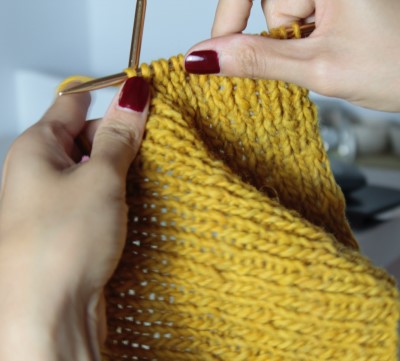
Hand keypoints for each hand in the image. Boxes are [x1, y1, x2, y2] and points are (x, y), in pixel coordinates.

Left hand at [0, 77, 149, 359]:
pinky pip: (98, 196)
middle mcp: (41, 172)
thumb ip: (118, 136)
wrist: (49, 314)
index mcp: (37, 148)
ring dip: (121, 168)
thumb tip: (132, 97)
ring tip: (144, 175)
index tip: (141, 95)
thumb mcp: (99, 178)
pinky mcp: (71, 224)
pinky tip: (133, 201)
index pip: (74, 102)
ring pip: (95, 168)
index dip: (109, 95)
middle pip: (86, 135)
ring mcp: (56, 199)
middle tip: (149, 143)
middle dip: (119, 136)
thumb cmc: (57, 248)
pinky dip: (117, 194)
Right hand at [185, 0, 399, 111]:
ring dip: (297, 36)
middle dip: (278, 33)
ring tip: (334, 48)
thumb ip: (256, 60)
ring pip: (285, 6)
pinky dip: (306, 31)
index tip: (217, 52)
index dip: (228, 18)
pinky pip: (301, 9)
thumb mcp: (319, 67)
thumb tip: (204, 58)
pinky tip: (334, 41)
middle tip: (312, 53)